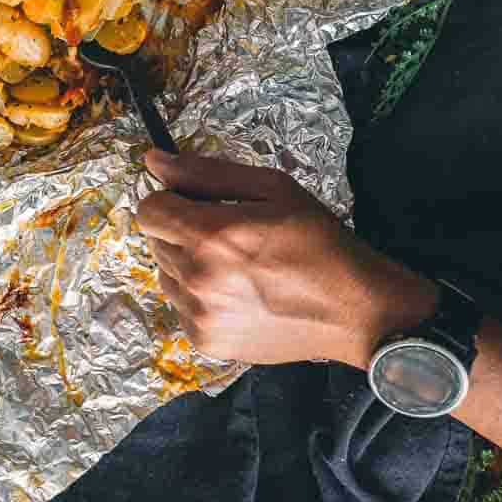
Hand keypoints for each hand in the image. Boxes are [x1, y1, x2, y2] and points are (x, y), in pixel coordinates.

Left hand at [136, 149, 438, 368]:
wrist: (353, 312)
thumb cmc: (319, 244)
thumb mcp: (273, 190)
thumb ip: (207, 174)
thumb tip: (154, 161)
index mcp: (211, 235)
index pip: (148, 210)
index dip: (170, 200)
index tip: (194, 202)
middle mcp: (196, 278)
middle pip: (155, 241)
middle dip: (182, 231)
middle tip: (227, 235)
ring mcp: (199, 314)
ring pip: (165, 275)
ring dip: (187, 265)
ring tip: (235, 267)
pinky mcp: (206, 340)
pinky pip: (181, 307)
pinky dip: (199, 298)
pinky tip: (238, 294)